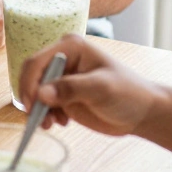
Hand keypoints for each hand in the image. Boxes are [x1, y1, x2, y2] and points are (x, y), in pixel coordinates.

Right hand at [18, 35, 162, 136]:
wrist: (142, 112)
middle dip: (32, 98)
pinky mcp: (62, 95)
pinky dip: (46, 115)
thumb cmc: (128, 93)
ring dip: (38, 110)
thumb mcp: (101, 89)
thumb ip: (71, 89)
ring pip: (35, 92)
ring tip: (51, 124)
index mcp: (70, 47)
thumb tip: (41, 94)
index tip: (32, 106)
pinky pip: (43, 104)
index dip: (29, 83)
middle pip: (32, 76)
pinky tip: (61, 123)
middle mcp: (62, 59)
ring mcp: (61, 78)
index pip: (37, 62)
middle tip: (39, 119)